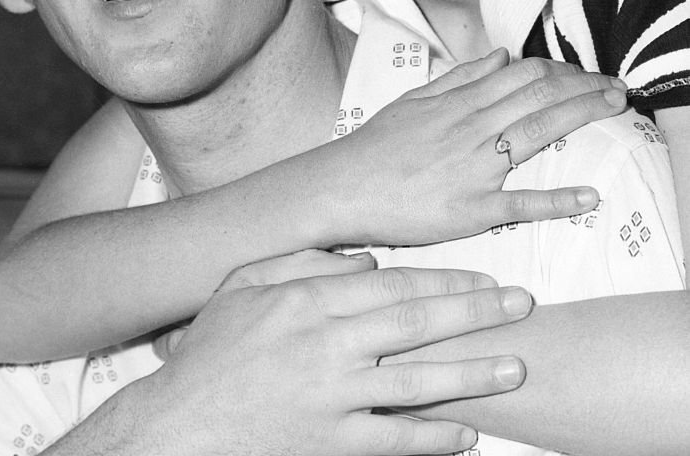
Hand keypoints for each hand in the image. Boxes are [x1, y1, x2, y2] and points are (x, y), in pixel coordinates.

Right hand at [107, 262, 533, 455]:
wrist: (179, 426)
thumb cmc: (211, 352)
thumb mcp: (243, 284)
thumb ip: (302, 262)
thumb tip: (363, 262)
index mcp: (309, 300)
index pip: (393, 284)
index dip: (444, 280)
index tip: (483, 277)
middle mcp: (328, 344)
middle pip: (416, 323)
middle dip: (476, 312)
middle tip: (522, 306)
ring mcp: (332, 397)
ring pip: (417, 380)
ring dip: (472, 372)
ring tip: (515, 366)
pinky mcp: (331, 443)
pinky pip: (394, 439)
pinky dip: (433, 437)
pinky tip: (467, 432)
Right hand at [333, 50, 625, 243]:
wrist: (343, 186)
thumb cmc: (377, 146)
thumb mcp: (415, 99)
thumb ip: (460, 77)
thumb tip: (501, 55)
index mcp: (459, 102)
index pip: (522, 74)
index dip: (563, 71)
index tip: (587, 76)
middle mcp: (471, 127)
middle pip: (539, 96)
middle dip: (585, 88)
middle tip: (620, 89)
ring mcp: (473, 167)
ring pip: (537, 132)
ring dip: (582, 117)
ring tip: (616, 110)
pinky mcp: (470, 208)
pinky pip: (518, 203)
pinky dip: (555, 200)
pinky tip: (587, 196)